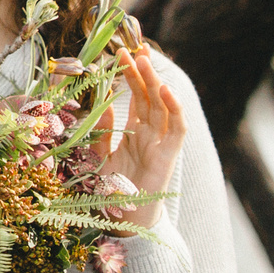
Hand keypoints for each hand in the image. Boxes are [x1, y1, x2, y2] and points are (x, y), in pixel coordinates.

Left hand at [97, 27, 184, 231]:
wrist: (124, 224)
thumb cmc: (111, 194)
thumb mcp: (97, 156)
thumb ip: (100, 131)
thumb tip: (102, 101)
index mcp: (135, 133)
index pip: (136, 96)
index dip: (130, 75)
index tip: (118, 54)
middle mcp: (151, 136)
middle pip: (149, 96)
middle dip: (141, 71)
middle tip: (130, 48)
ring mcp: (161, 144)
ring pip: (163, 106)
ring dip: (155, 81)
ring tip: (144, 59)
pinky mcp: (168, 156)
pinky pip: (176, 129)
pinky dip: (174, 108)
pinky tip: (165, 89)